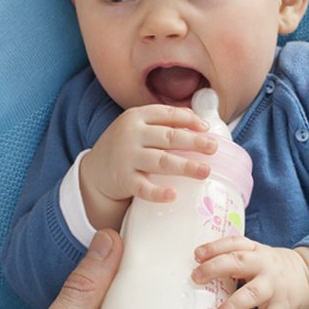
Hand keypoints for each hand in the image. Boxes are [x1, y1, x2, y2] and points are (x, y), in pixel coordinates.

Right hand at [80, 105, 216, 229]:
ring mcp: (126, 157)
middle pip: (168, 137)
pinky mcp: (123, 180)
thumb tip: (200, 124)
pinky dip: (158, 193)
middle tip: (213, 148)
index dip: (189, 120)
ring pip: (161, 161)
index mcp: (136, 117)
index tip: (207, 129)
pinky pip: (143, 188)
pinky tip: (173, 195)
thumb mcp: (138, 128)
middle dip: (194, 141)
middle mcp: (131, 134)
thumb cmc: (125, 147)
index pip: (167, 113)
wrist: (94, 172)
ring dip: (185, 166)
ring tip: (205, 171)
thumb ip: (163, 123)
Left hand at [191, 236, 308, 308]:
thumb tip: (195, 269)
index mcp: (254, 251)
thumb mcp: (254, 255)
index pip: (233, 243)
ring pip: (252, 294)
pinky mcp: (282, 308)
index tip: (196, 255)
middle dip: (216, 268)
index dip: (215, 247)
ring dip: (233, 306)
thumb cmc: (268, 268)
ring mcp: (274, 287)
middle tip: (196, 278)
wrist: (308, 277)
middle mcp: (264, 266)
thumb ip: (232, 259)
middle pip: (239, 263)